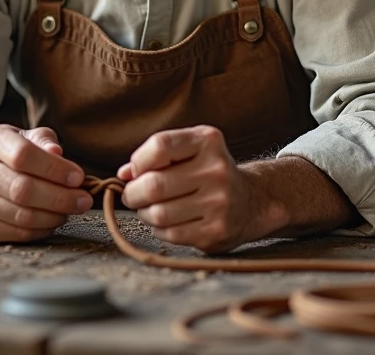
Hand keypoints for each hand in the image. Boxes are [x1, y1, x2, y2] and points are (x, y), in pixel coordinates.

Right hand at [0, 125, 91, 243]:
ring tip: (69, 210)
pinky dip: (41, 230)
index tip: (78, 177)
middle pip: (22, 189)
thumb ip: (44, 141)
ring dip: (53, 216)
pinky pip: (16, 233)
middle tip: (84, 201)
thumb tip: (57, 152)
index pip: (23, 155)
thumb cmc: (10, 154)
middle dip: (60, 197)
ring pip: (21, 215)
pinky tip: (52, 221)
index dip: (54, 168)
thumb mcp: (27, 137)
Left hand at [118, 125, 286, 253]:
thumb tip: (123, 175)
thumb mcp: (188, 152)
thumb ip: (155, 157)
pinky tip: (166, 222)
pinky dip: (158, 229)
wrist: (251, 201)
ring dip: (145, 213)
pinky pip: (170, 233)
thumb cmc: (208, 173)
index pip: (160, 145)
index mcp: (207, 141)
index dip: (138, 161)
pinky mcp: (216, 230)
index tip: (135, 171)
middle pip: (154, 184)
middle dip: (133, 193)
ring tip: (149, 209)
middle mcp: (216, 170)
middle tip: (132, 196)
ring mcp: (219, 202)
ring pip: (159, 213)